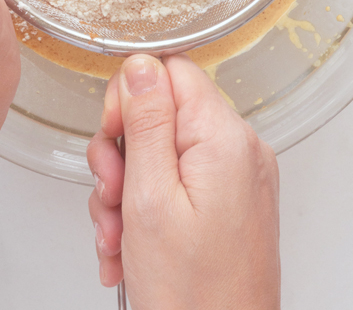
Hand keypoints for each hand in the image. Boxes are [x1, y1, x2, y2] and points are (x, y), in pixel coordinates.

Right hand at [87, 53, 279, 309]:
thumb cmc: (193, 295)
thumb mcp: (149, 198)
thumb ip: (145, 122)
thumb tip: (141, 64)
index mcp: (225, 138)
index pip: (171, 70)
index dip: (131, 97)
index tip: (114, 138)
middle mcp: (240, 150)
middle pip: (162, 114)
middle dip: (122, 155)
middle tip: (113, 198)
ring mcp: (237, 180)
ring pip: (162, 153)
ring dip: (128, 191)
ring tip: (120, 237)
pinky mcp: (230, 205)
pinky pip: (178, 184)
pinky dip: (148, 210)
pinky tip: (132, 247)